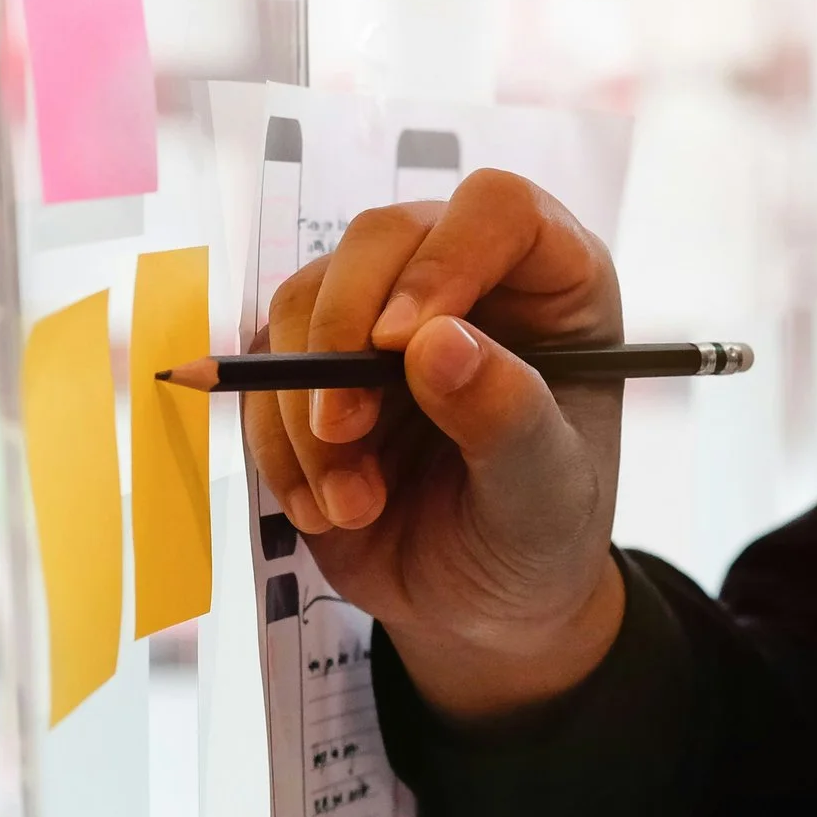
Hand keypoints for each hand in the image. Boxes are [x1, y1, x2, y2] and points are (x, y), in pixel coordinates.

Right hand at [242, 169, 625, 720]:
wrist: (481, 607)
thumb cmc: (539, 537)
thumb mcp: (546, 495)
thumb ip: (507, 419)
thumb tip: (437, 342)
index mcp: (553, 286)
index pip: (496, 210)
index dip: (443, 258)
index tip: (402, 346)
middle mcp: (467, 277)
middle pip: (381, 237)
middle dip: (342, 336)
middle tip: (346, 434)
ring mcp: (384, 314)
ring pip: (305, 300)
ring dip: (306, 411)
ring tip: (353, 506)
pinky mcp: (317, 364)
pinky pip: (264, 369)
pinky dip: (277, 444)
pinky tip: (324, 510)